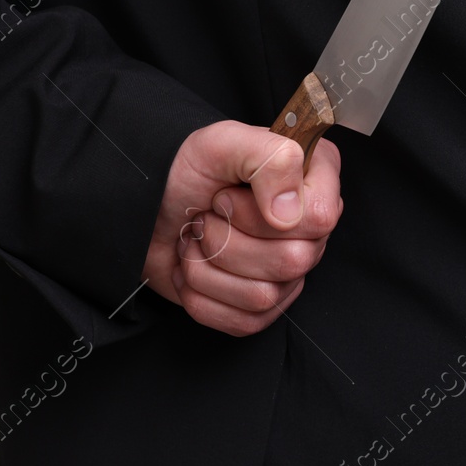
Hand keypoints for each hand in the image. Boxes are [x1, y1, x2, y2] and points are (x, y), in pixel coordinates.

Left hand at [144, 120, 342, 335]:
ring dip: (208, 268)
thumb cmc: (186, 171)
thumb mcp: (223, 143)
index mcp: (314, 182)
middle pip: (292, 262)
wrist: (145, 206)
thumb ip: (272, 160)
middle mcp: (309, 229)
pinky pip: (244, 322)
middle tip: (206, 218)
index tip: (227, 196)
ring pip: (264, 296)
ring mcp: (289, 272)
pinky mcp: (261, 306)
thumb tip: (289, 214)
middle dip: (226, 241)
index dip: (261, 215)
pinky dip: (202, 297)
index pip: (319, 218)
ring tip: (197, 240)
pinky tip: (195, 267)